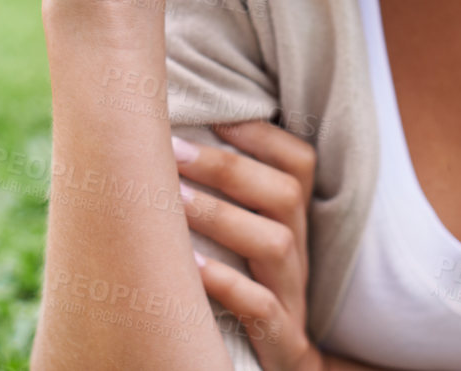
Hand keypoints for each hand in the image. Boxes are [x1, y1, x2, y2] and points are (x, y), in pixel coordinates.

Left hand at [179, 120, 330, 370]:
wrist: (275, 366)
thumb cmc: (241, 289)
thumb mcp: (237, 237)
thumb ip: (218, 192)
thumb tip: (161, 131)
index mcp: (290, 222)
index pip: (299, 162)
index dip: (262, 135)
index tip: (214, 115)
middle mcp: (298, 253)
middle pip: (287, 196)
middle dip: (229, 168)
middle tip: (172, 150)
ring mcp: (292, 298)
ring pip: (278, 246)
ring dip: (224, 217)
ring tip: (173, 201)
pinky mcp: (282, 342)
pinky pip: (264, 310)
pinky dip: (230, 286)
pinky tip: (191, 269)